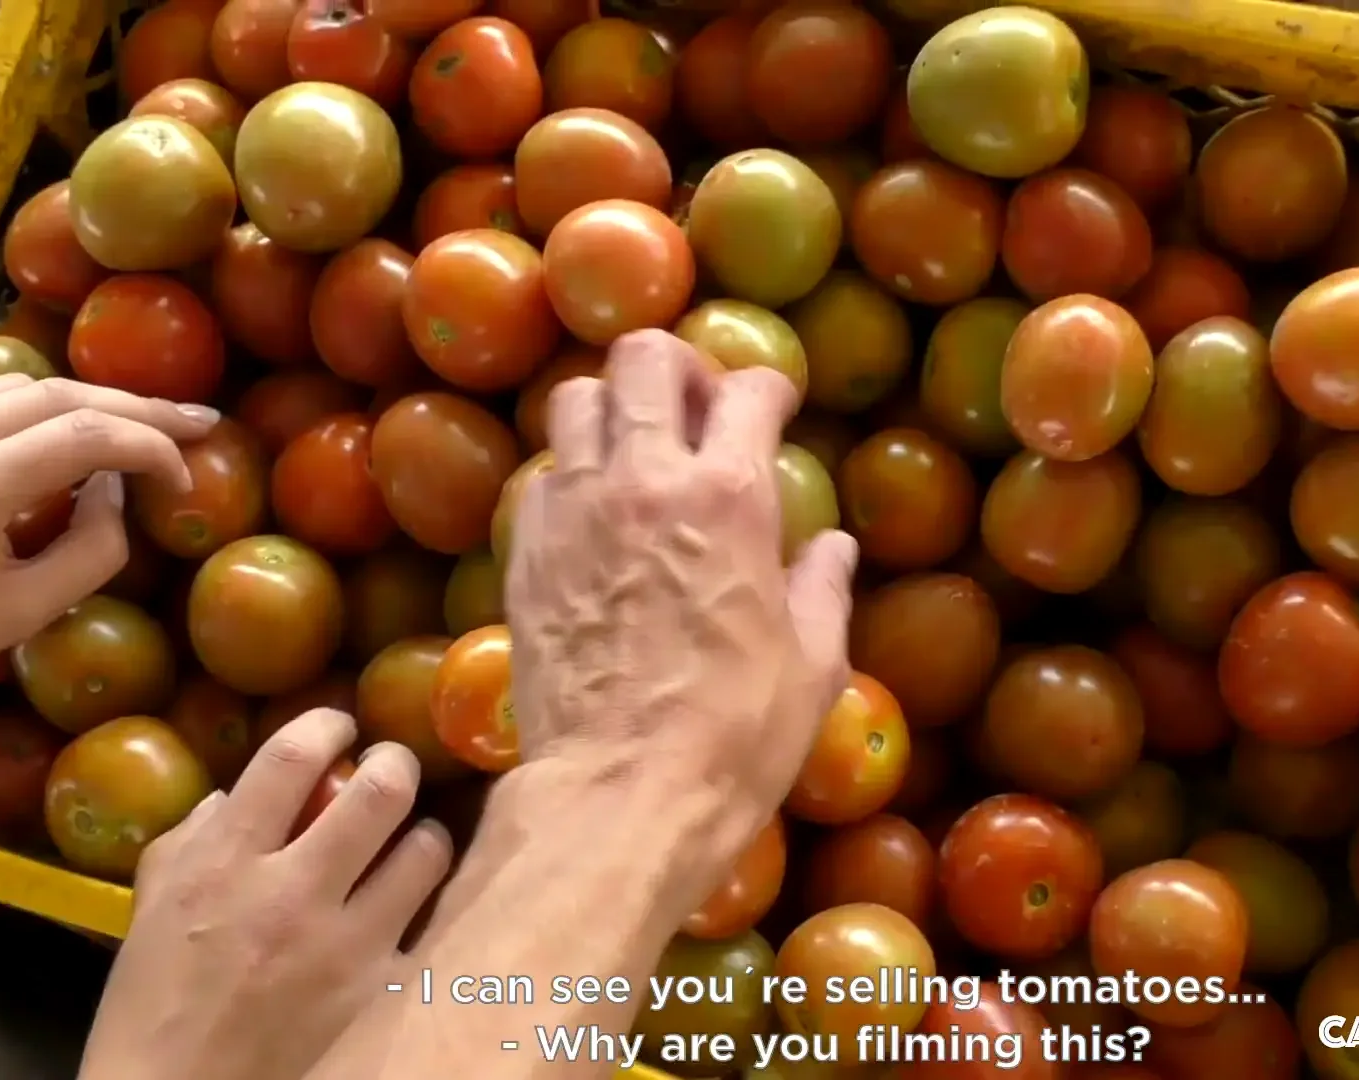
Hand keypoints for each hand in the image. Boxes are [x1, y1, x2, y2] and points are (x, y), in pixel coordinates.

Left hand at [0, 374, 217, 695]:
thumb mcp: (14, 615)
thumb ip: (89, 551)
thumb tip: (116, 488)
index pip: (89, 435)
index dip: (154, 444)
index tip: (188, 470)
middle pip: (57, 393)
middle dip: (135, 406)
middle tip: (193, 421)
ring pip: (11, 386)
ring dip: (79, 403)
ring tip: (131, 423)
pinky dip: (19, 407)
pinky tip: (48, 430)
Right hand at [79, 708, 452, 1079]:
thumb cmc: (152, 1005)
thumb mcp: (151, 908)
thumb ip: (190, 840)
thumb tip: (232, 795)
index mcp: (224, 862)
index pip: (292, 756)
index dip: (328, 723)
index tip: (341, 723)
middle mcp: (291, 892)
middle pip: (382, 789)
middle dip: (396, 764)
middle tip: (392, 769)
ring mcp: (345, 944)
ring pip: (426, 850)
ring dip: (422, 838)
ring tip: (410, 844)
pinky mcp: (380, 993)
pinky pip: (432, 927)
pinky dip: (428, 913)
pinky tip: (417, 913)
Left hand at [498, 329, 857, 917]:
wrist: (619, 792)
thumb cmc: (735, 737)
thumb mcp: (811, 667)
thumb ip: (822, 590)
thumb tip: (833, 547)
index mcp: (730, 496)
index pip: (747, 390)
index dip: (769, 387)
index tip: (775, 406)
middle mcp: (645, 479)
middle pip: (644, 358)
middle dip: (678, 368)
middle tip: (698, 408)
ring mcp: (574, 510)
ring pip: (577, 399)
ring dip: (613, 409)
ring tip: (637, 450)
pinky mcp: (526, 552)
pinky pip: (542, 476)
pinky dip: (571, 475)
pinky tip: (593, 516)